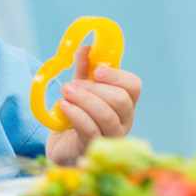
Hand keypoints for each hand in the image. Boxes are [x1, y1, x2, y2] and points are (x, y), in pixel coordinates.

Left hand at [46, 44, 142, 164]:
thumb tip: (86, 47)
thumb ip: (84, 70)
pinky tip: (64, 107)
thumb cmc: (75, 117)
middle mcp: (123, 120)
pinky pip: (90, 130)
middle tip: (70, 85)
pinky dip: (76, 115)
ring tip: (65, 93)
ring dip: (84, 100)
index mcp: (124, 103)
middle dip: (94, 89)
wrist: (61, 146)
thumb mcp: (79, 89)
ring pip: (107, 115)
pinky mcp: (93, 147)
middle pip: (121, 100)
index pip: (134, 86)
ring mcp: (111, 136)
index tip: (97, 70)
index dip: (117, 76)